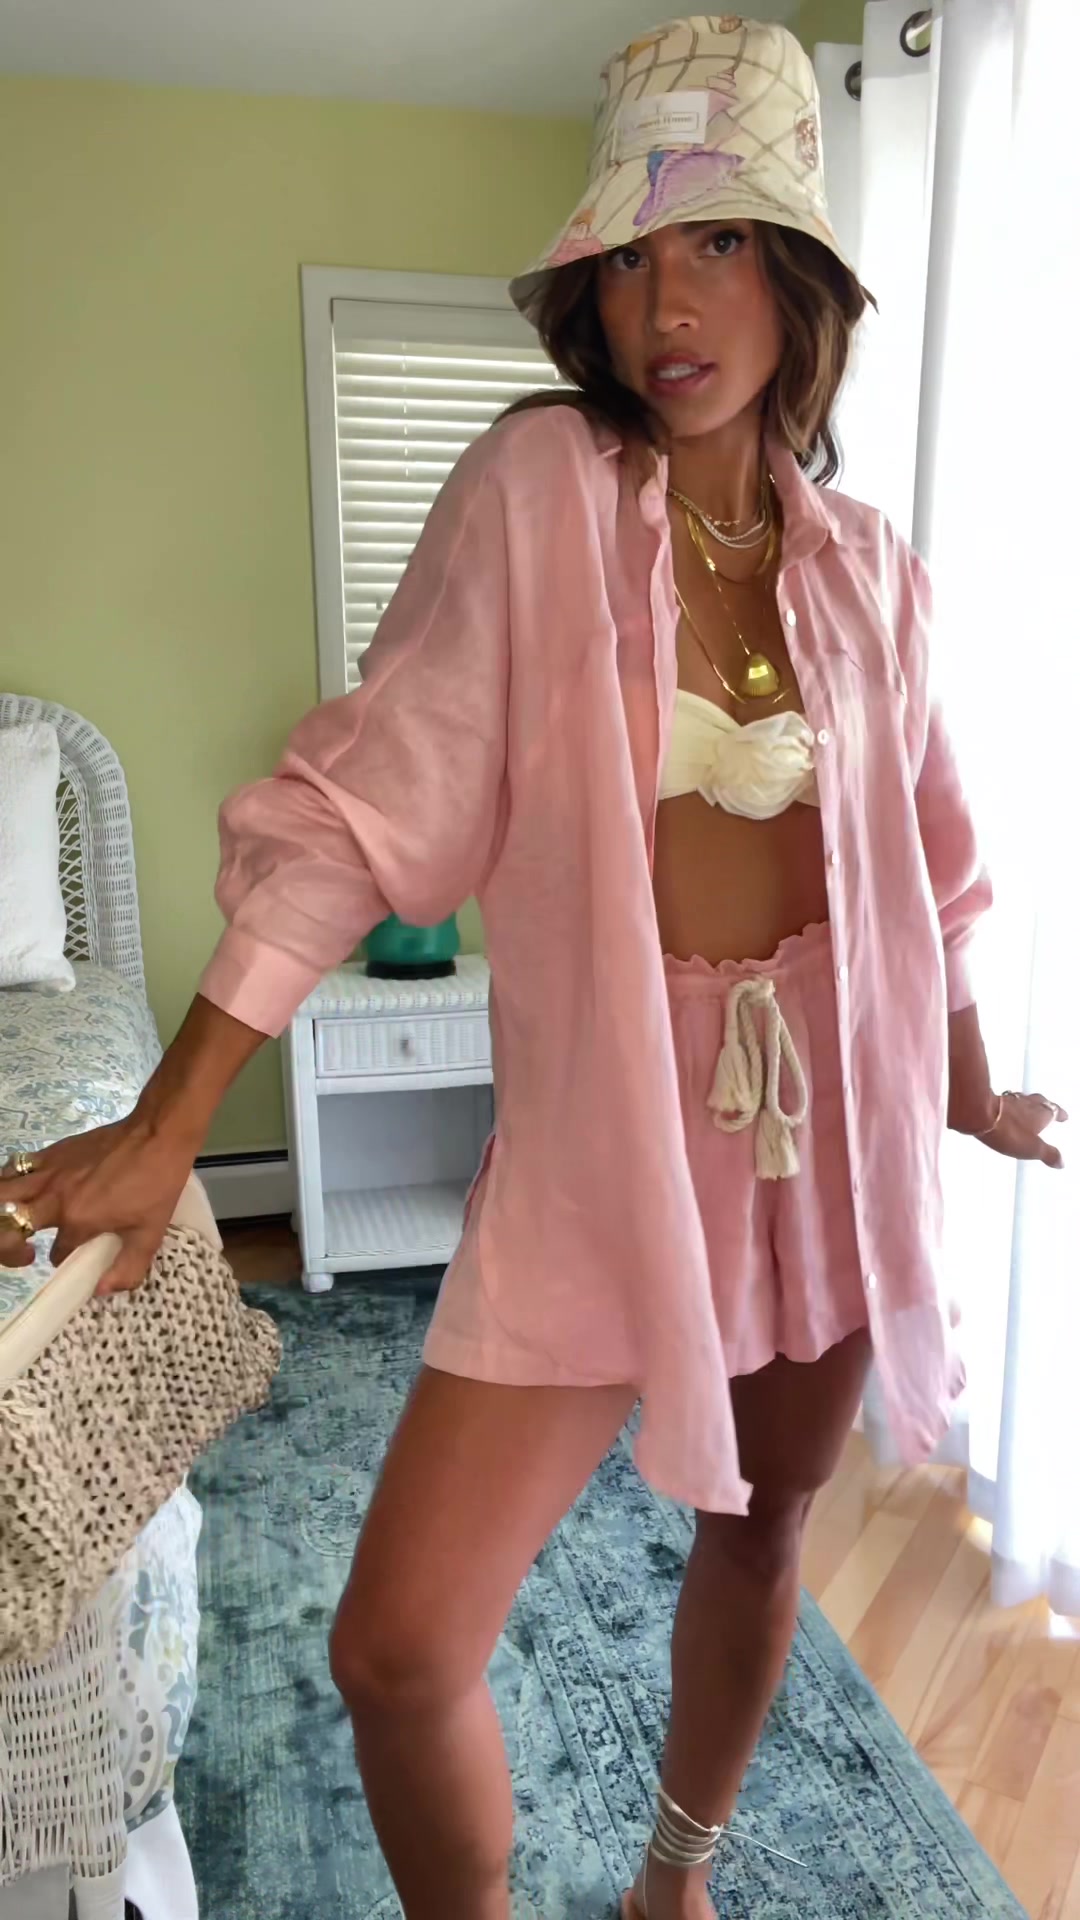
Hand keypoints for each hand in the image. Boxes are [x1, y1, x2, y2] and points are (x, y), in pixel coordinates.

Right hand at [0, 1113, 196, 1294]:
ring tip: (18, 1218)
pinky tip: (27, 1189)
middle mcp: (54, 1197)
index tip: (75, 1257)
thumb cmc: (157, 1182)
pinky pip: (15, 1167)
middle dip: (8, 1245)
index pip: (56, 1254)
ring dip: (3, 1211)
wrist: (158, 1132)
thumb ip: (127, 1268)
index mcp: (77, 1220)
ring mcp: (49, 1171)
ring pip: (1, 1192)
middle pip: (5, 1224)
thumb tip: (101, 1292)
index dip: (63, 1260)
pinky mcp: (52, 1151)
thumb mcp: (150, 1233)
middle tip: (26, 1246)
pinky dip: (10, 1182)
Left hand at [979, 1090, 1066, 1168]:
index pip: (1055, 1111)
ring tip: (1028, 1110)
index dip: (1059, 1114)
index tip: (1064, 1116)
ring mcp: (1010, 1100)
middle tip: (1048, 1109)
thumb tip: (1060, 1162)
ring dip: (1027, 1105)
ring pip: (1023, 1100)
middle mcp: (1028, 1103)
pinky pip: (1006, 1101)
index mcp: (1041, 1113)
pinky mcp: (994, 1100)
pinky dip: (1010, 1106)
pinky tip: (1005, 1111)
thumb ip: (1048, 1154)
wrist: (979, 1113)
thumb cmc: (1008, 1130)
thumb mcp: (1033, 1149)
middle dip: (1045, 1106)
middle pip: (1040, 1101)